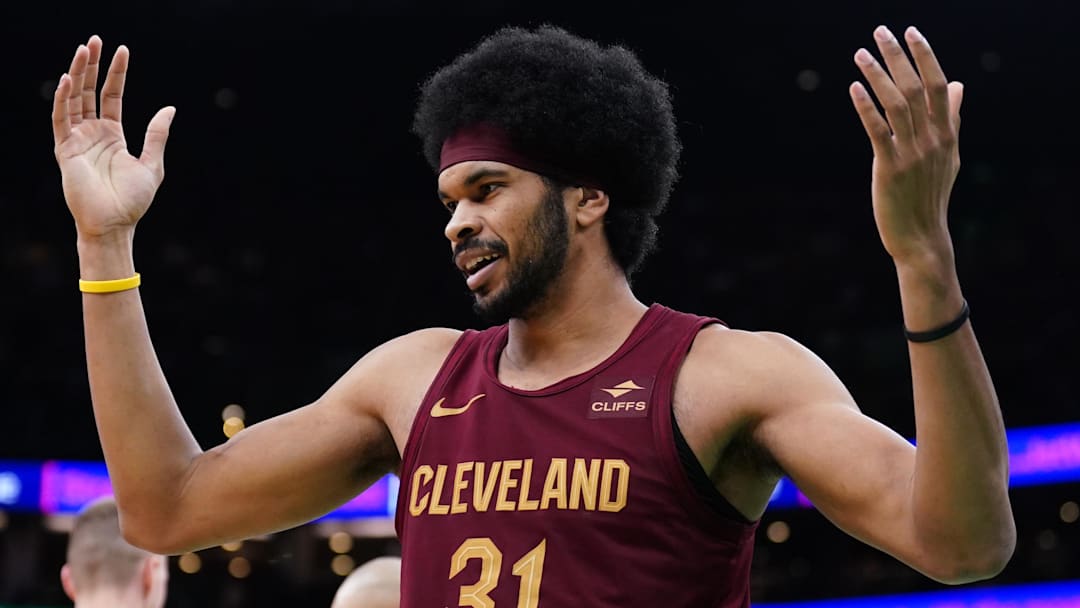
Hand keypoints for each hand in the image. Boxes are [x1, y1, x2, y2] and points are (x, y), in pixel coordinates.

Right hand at [52, 36, 175, 238]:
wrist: (115, 224)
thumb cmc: (133, 200)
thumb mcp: (152, 163)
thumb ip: (157, 134)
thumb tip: (170, 108)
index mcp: (113, 135)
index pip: (112, 96)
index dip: (116, 73)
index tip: (122, 50)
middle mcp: (93, 133)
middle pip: (89, 91)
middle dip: (91, 65)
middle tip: (95, 40)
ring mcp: (77, 140)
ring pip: (74, 99)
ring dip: (76, 74)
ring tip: (83, 49)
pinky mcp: (65, 150)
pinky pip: (61, 119)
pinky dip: (63, 99)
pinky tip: (68, 80)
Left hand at [849, 26, 962, 266]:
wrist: (921, 238)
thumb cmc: (930, 194)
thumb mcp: (948, 154)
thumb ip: (953, 118)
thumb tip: (960, 85)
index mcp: (947, 133)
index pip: (940, 84)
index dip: (925, 56)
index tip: (911, 31)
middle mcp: (932, 139)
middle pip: (918, 87)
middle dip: (898, 56)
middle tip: (881, 30)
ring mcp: (912, 153)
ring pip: (897, 104)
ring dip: (878, 75)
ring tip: (861, 53)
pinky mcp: (890, 168)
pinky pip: (877, 131)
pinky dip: (866, 106)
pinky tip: (854, 87)